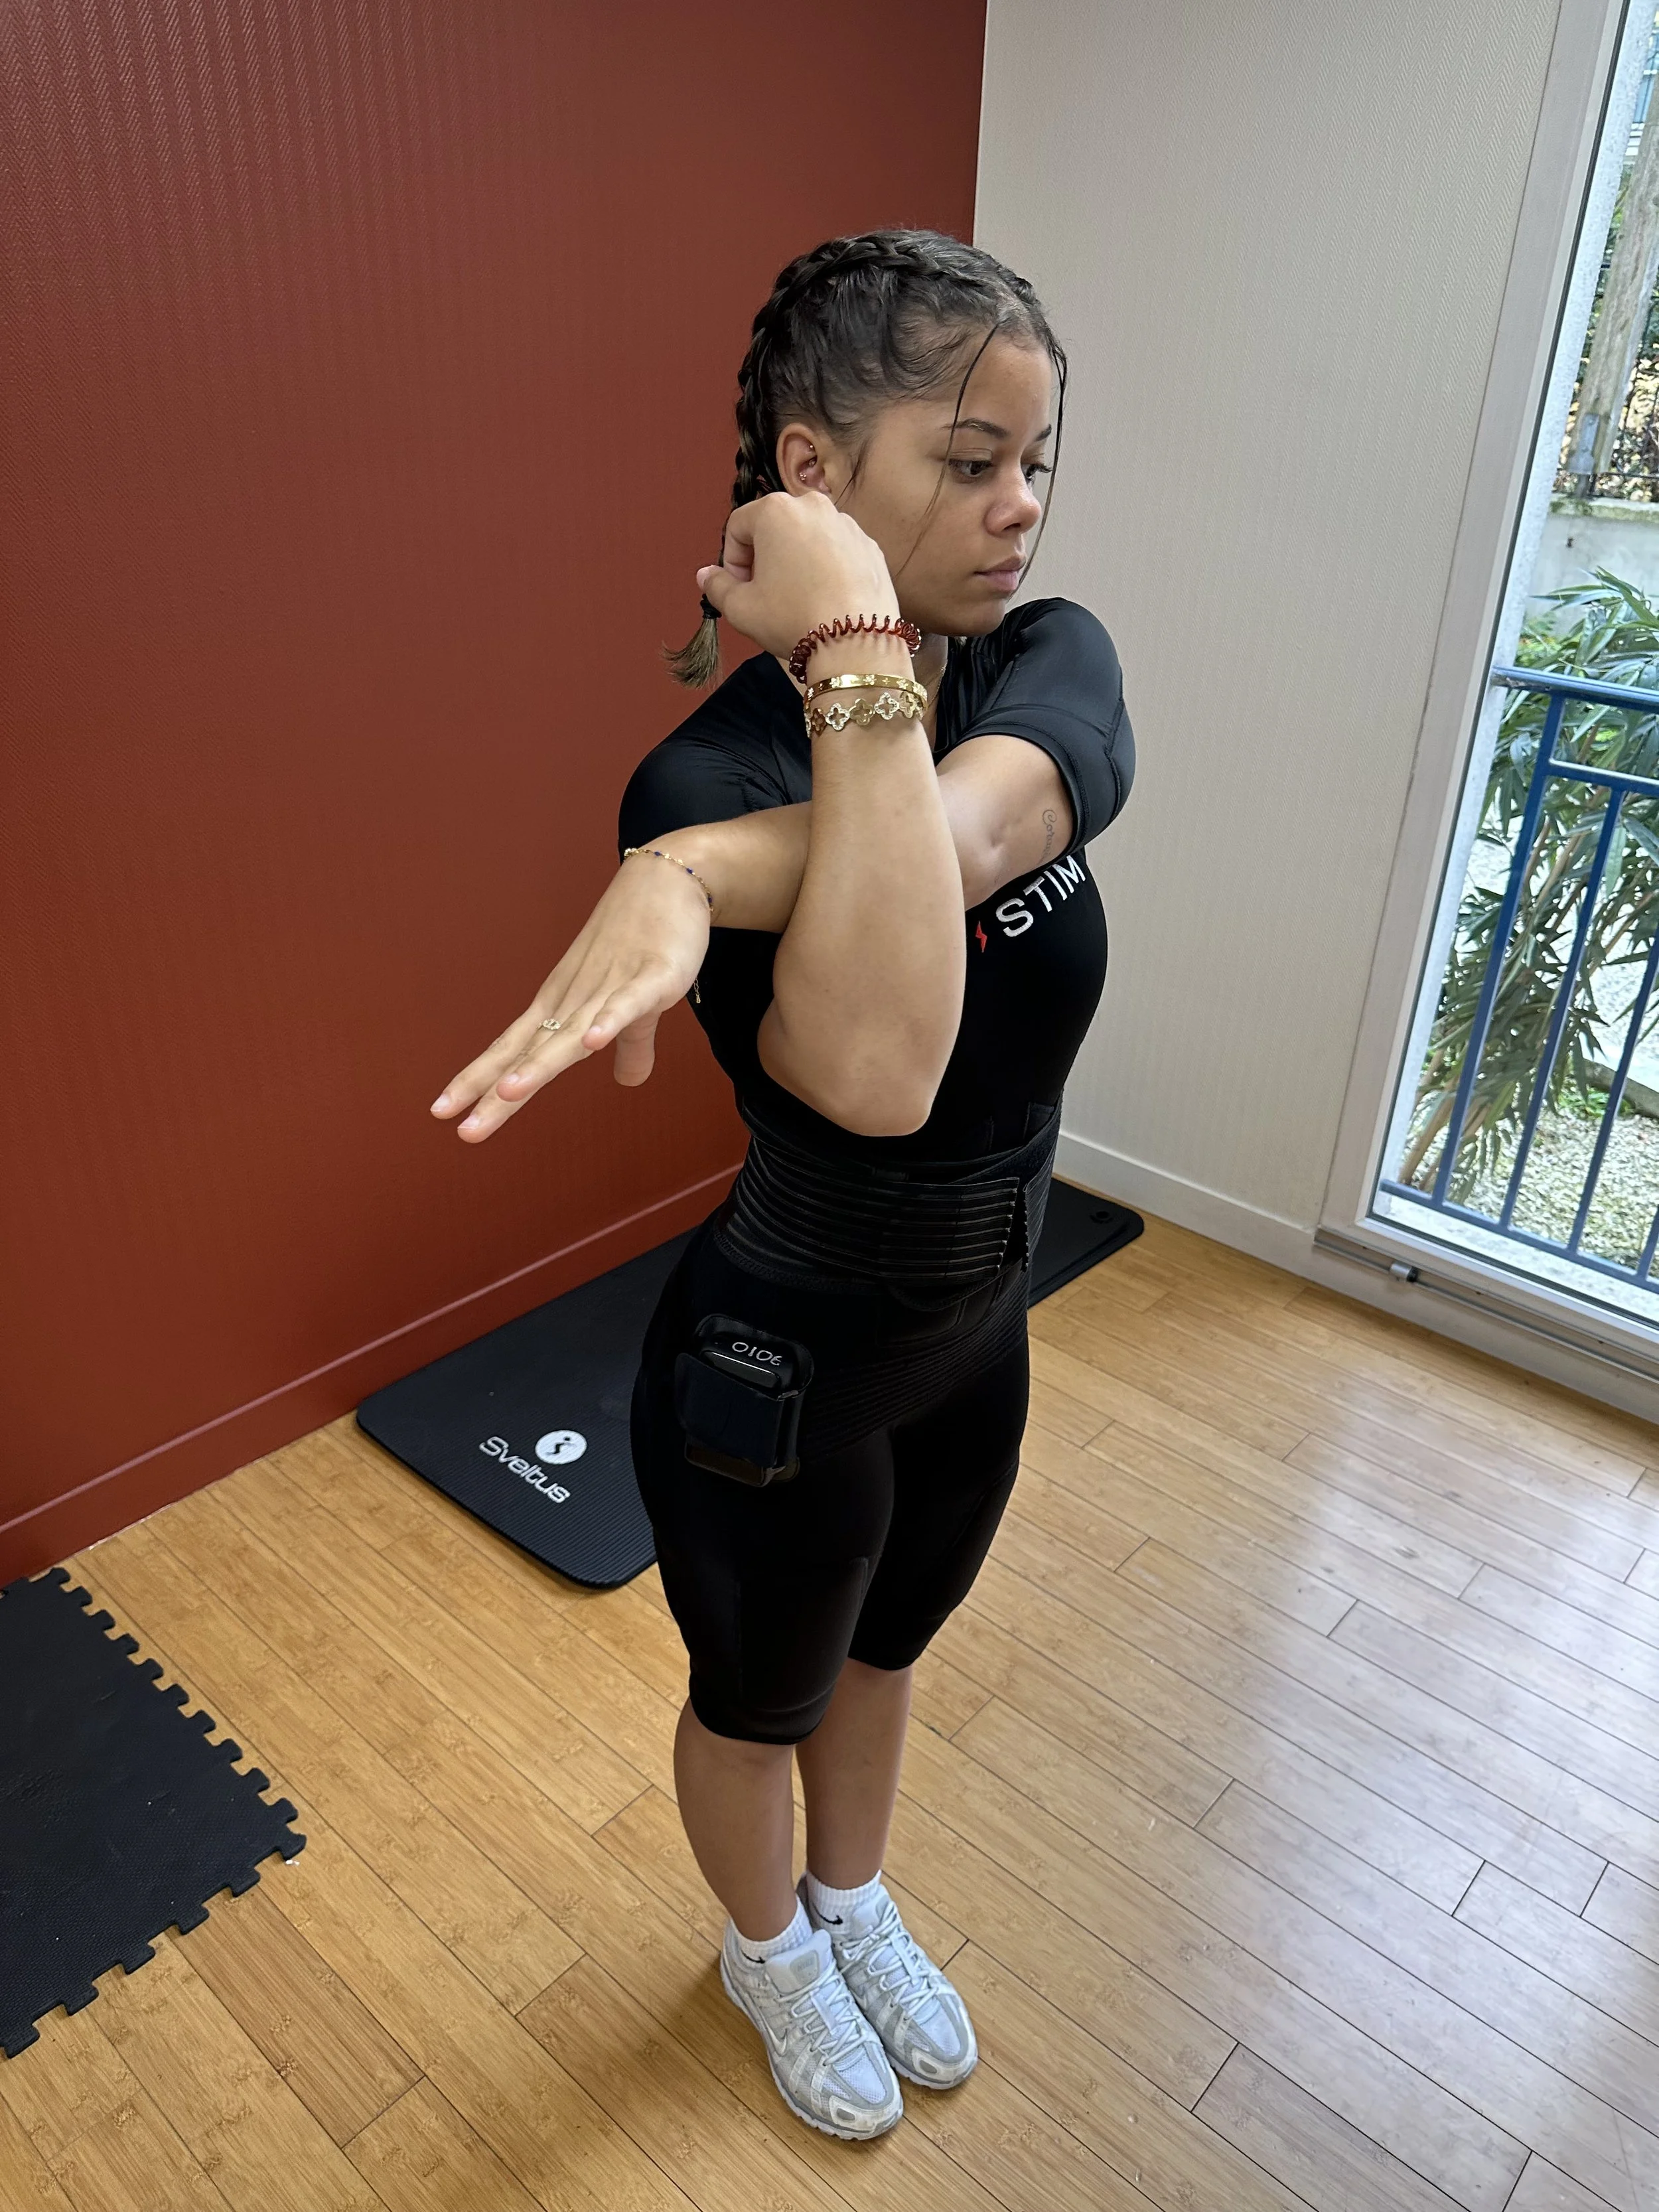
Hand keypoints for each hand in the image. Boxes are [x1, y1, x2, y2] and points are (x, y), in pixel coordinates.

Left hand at [430, 856, 710, 1140]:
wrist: (668, 881)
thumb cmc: (644, 940)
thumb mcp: (635, 1005)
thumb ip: (629, 1045)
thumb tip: (627, 1082)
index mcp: (563, 1007)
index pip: (511, 1050)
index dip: (479, 1081)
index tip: (444, 1113)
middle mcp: (575, 1000)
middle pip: (530, 1052)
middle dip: (496, 1092)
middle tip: (466, 1129)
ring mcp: (610, 987)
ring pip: (570, 1033)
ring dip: (540, 1064)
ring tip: (509, 1093)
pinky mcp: (651, 977)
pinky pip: (626, 1004)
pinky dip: (610, 1023)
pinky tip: (593, 1043)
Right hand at [696, 491, 899, 660]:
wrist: (856, 643)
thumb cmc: (794, 620)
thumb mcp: (741, 608)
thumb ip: (717, 586)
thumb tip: (707, 575)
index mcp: (775, 510)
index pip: (738, 526)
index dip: (732, 560)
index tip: (739, 587)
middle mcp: (813, 506)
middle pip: (775, 527)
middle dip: (765, 557)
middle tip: (765, 594)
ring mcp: (846, 524)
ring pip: (808, 537)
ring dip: (796, 561)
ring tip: (797, 599)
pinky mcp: (870, 546)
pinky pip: (837, 551)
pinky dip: (827, 569)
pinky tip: (825, 599)